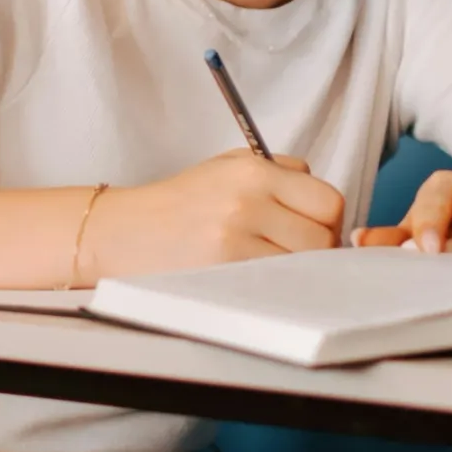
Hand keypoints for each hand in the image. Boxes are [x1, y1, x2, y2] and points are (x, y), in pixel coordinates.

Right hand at [86, 151, 345, 274]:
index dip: (329, 221)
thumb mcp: (227, 167)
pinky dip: (273, 285)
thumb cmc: (178, 204)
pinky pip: (275, 283)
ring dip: (296, 270)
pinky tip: (255, 278)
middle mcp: (248, 199)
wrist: (123, 231)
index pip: (328, 201)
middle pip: (323, 238)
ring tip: (269, 264)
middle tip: (294, 252)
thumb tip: (323, 202)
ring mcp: (236, 236)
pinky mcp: (223, 268)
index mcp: (254, 170)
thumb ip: (280, 172)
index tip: (316, 230)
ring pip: (304, 265)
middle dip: (317, 249)